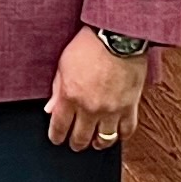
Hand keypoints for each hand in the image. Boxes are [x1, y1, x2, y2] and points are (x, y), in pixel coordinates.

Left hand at [46, 30, 146, 149]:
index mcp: (70, 96)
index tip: (56, 139)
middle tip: (74, 144)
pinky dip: (121, 136)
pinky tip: (116, 135)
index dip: (56, 136)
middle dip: (75, 143)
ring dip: (97, 143)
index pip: (60, 126)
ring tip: (94, 142)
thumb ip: (57, 89)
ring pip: (104, 139)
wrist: (117, 37)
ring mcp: (111, 110)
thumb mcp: (63, 64)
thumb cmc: (89, 45)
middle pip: (81, 137)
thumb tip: (51, 109)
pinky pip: (127, 131)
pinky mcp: (130, 106)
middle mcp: (90, 108)